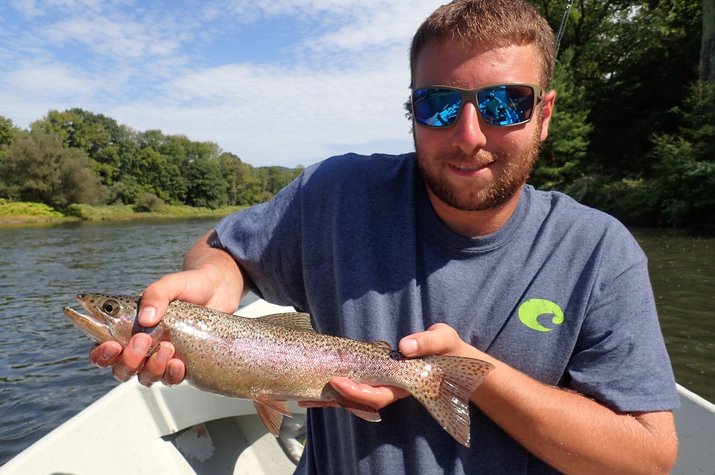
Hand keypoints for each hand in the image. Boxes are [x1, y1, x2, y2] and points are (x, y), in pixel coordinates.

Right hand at [89, 231, 245, 386]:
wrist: (220, 289)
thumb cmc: (191, 284)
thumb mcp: (172, 283)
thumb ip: (156, 294)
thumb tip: (146, 319)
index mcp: (130, 325)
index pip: (104, 347)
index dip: (101, 353)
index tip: (112, 344)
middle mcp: (142, 344)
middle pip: (120, 368)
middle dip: (128, 360)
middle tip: (143, 341)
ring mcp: (161, 355)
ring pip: (144, 377)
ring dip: (151, 368)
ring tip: (167, 348)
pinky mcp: (182, 362)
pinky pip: (170, 379)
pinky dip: (171, 374)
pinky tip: (179, 363)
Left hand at [299, 323, 486, 412]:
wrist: (452, 358)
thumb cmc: (448, 350)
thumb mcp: (443, 340)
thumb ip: (428, 342)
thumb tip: (406, 346)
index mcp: (403, 384)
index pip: (376, 395)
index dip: (356, 392)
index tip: (337, 382)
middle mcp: (389, 388)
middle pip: (358, 401)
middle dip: (334, 399)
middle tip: (309, 394)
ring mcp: (381, 385)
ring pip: (352, 398)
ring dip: (328, 398)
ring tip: (302, 397)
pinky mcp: (375, 378)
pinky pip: (352, 387)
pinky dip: (333, 390)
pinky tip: (313, 389)